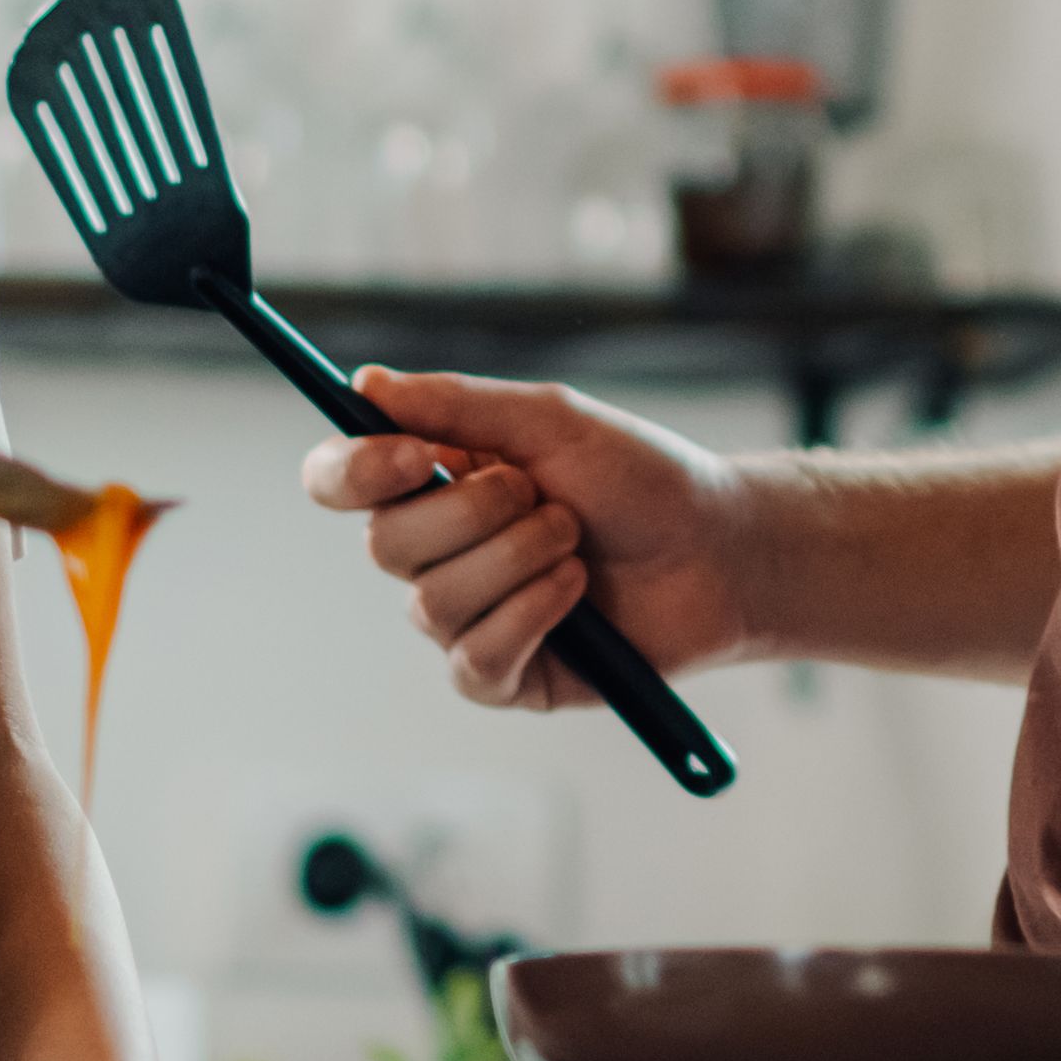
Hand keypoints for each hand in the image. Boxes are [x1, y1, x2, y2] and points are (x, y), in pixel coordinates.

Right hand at [301, 367, 750, 707]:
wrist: (719, 548)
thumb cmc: (639, 476)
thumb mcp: (552, 421)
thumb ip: (457, 403)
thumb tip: (364, 384)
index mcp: (434, 481)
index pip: (341, 481)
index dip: (354, 473)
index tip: (409, 456)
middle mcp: (438, 551)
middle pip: (386, 546)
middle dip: (473, 513)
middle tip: (542, 495)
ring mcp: (467, 618)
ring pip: (433, 603)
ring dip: (517, 561)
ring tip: (576, 542)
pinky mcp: (505, 676)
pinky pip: (475, 659)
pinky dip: (530, 615)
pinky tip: (576, 595)